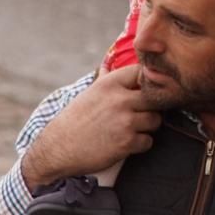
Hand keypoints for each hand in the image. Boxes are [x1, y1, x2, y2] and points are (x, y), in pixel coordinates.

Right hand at [22, 66, 161, 191]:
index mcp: (110, 84)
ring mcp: (125, 121)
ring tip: (132, 129)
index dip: (147, 82)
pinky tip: (126, 143)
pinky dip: (140, 144)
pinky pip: (148, 141)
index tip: (143, 91)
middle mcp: (119, 99)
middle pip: (155, 97)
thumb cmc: (74, 120)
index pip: (142, 72)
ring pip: (155, 120)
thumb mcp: (88, 94)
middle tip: (142, 113)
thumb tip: (107, 65)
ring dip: (147, 127)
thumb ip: (104, 80)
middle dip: (151, 107)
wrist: (58, 149)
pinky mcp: (127, 142)